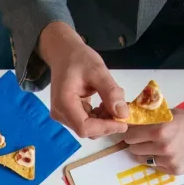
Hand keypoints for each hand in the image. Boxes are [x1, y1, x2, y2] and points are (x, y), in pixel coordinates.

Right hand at [38, 22, 128, 138]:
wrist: (63, 54)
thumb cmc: (79, 59)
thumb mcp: (98, 71)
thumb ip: (111, 92)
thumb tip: (123, 114)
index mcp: (64, 103)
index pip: (84, 127)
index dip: (105, 128)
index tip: (124, 123)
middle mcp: (60, 114)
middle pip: (86, 130)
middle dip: (106, 123)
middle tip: (121, 108)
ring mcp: (62, 115)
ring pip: (87, 128)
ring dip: (103, 120)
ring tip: (112, 101)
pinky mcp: (66, 114)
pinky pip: (85, 122)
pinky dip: (98, 116)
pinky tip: (104, 103)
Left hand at [124, 108, 183, 174]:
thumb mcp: (169, 114)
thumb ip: (148, 118)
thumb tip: (126, 121)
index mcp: (161, 130)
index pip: (130, 136)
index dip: (132, 133)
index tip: (136, 132)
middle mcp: (163, 146)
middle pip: (133, 148)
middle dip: (138, 143)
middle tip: (147, 139)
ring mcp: (169, 160)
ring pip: (141, 159)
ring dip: (146, 152)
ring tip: (158, 146)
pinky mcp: (174, 170)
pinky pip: (154, 166)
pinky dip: (157, 160)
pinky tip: (168, 153)